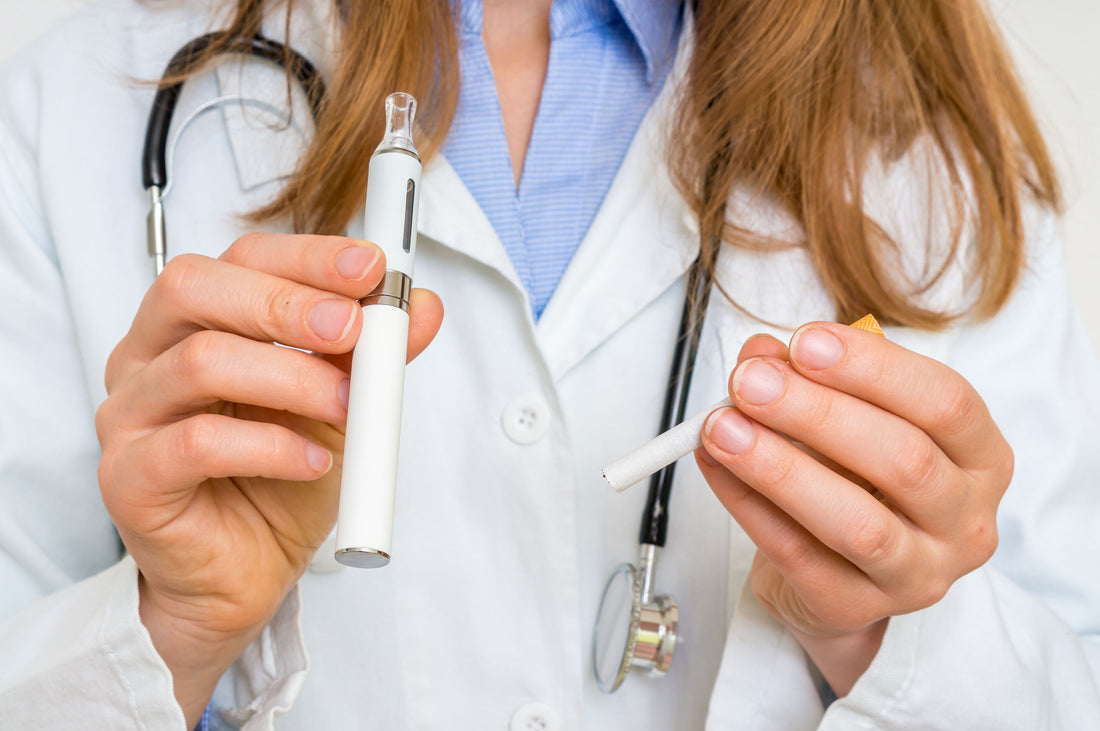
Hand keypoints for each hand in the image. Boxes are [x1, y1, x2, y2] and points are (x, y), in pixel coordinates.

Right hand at [94, 234, 442, 724]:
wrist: (246, 572)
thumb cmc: (280, 476)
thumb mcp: (341, 402)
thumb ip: (373, 353)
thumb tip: (424, 306)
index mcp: (194, 321)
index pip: (239, 258)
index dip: (307, 256)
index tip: (373, 267)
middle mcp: (147, 355)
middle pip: (194, 288)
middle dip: (286, 302)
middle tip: (353, 328)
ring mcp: (129, 415)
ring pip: (199, 362)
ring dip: (291, 377)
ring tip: (349, 407)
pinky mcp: (128, 478)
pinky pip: (196, 444)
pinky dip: (270, 447)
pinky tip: (314, 460)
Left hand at [696, 322, 1011, 695]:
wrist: (836, 576)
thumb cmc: (855, 482)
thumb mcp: (844, 420)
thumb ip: (808, 379)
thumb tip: (763, 355)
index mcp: (981, 458)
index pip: (947, 403)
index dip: (874, 367)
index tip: (805, 341)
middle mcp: (965, 522)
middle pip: (903, 459)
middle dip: (816, 412)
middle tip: (750, 381)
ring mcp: (918, 575)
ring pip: (856, 521)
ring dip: (780, 466)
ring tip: (723, 426)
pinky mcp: (856, 609)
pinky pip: (797, 555)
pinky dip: (748, 504)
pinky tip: (716, 465)